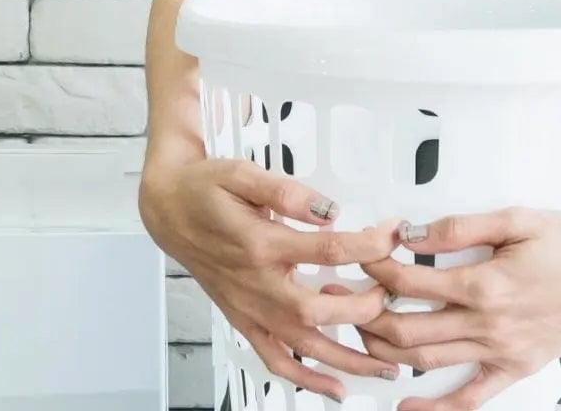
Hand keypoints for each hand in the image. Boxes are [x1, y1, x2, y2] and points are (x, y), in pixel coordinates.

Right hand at [138, 158, 405, 402]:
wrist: (168, 210)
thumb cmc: (205, 189)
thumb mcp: (242, 174)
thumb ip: (286, 191)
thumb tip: (330, 210)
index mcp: (260, 243)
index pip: (328, 250)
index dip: (368, 245)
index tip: (393, 236)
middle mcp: (256, 284)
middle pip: (319, 311)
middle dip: (364, 308)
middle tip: (392, 293)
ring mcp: (250, 309)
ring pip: (303, 346)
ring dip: (348, 359)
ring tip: (388, 364)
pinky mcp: (243, 321)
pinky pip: (275, 360)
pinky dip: (307, 379)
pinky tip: (337, 387)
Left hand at [345, 207, 560, 409]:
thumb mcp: (516, 218)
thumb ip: (459, 226)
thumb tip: (412, 231)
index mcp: (484, 283)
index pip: (408, 280)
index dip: (375, 265)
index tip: (358, 252)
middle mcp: (488, 325)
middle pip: (406, 328)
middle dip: (364, 312)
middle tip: (340, 294)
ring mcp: (501, 352)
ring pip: (426, 361)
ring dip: (384, 350)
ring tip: (355, 330)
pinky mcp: (515, 368)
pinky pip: (470, 397)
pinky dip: (435, 408)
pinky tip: (406, 406)